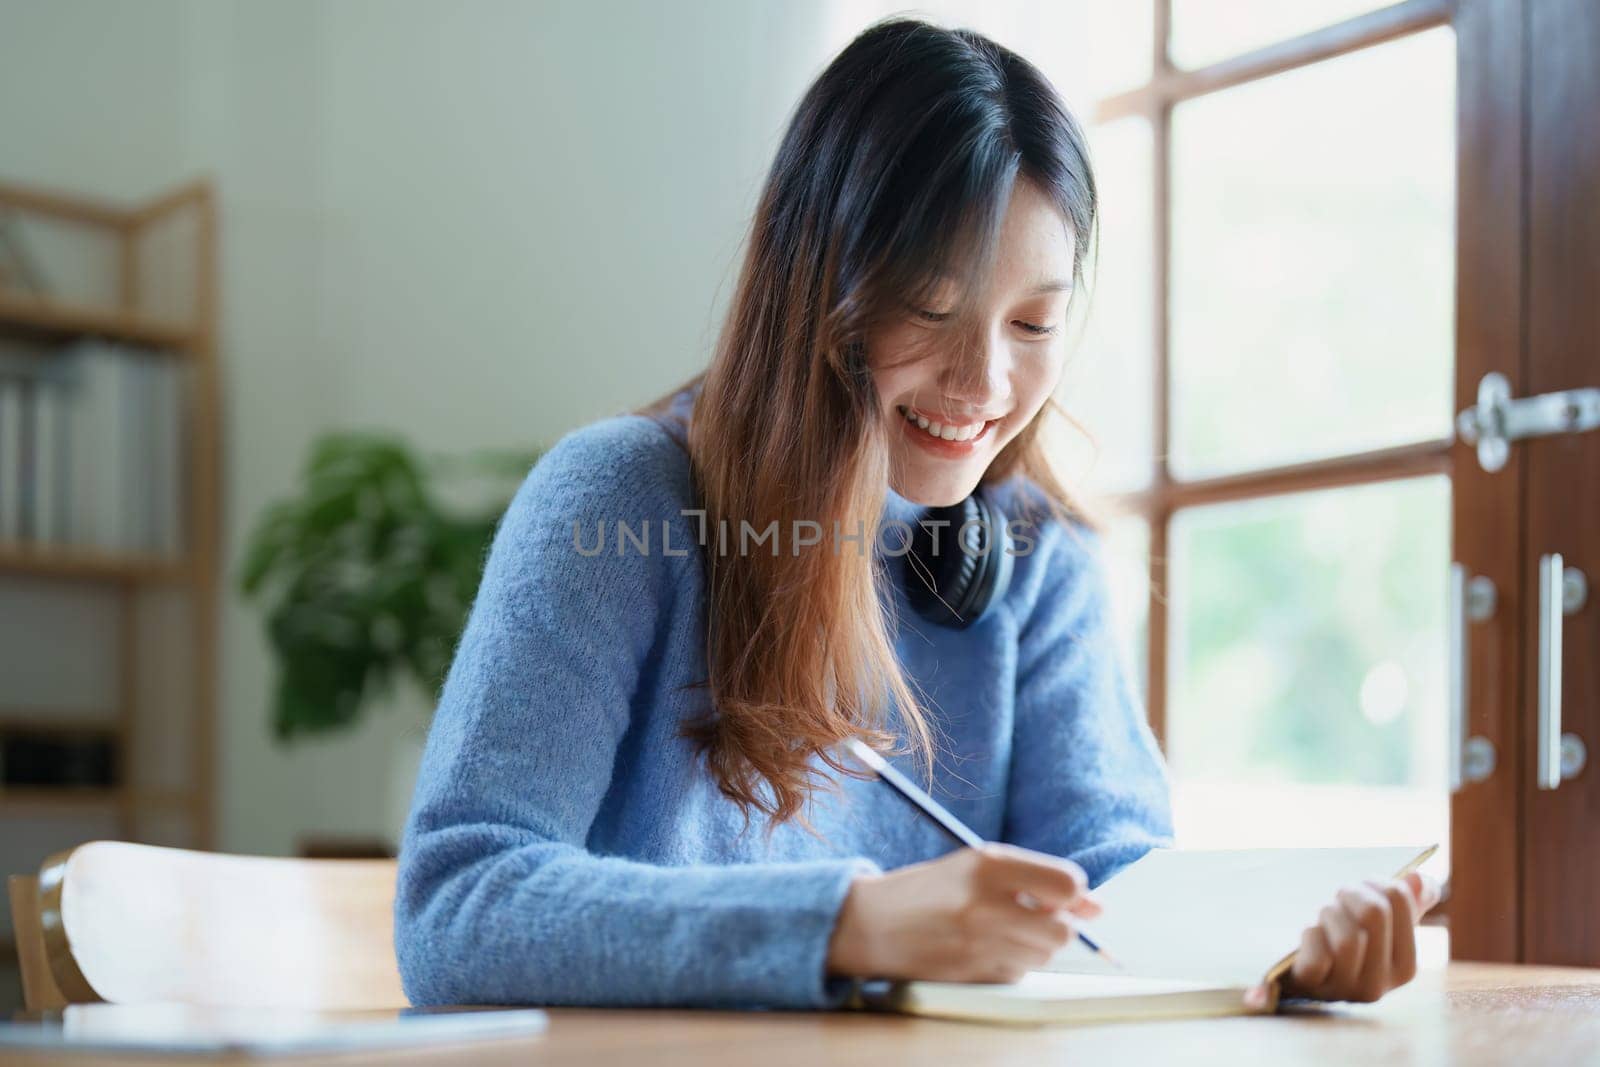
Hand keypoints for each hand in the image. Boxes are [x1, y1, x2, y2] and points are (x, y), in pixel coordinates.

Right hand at [826, 843, 1101, 982]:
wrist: (870, 924)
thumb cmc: (930, 890)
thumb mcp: (977, 866)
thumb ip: (1036, 879)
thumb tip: (1098, 907)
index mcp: (988, 864)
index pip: (1067, 883)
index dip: (1073, 894)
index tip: (1060, 897)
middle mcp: (984, 903)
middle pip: (1062, 930)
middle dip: (1056, 927)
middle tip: (1031, 918)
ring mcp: (977, 943)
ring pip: (1043, 956)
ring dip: (1033, 947)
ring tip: (1001, 932)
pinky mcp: (970, 974)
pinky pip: (1017, 975)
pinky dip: (1010, 965)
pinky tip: (983, 951)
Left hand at [1245, 871, 1442, 1006]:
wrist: (1298, 969)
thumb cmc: (1342, 938)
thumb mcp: (1377, 923)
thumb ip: (1406, 904)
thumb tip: (1419, 880)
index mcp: (1405, 967)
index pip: (1399, 899)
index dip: (1376, 882)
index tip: (1363, 889)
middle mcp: (1380, 985)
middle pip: (1374, 914)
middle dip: (1351, 894)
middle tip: (1339, 899)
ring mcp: (1345, 990)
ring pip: (1347, 938)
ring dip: (1329, 913)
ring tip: (1324, 917)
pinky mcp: (1312, 987)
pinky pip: (1317, 954)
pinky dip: (1310, 934)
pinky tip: (1310, 936)